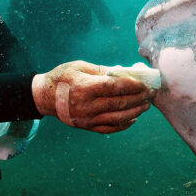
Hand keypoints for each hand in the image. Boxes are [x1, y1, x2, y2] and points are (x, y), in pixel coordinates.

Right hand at [31, 61, 153, 133]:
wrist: (45, 97)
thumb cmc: (63, 77)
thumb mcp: (79, 67)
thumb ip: (102, 70)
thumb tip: (125, 72)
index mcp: (84, 88)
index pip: (113, 87)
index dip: (132, 85)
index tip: (144, 83)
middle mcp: (86, 106)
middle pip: (118, 103)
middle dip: (138, 98)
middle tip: (151, 93)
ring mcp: (87, 119)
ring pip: (117, 117)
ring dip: (135, 112)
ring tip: (145, 105)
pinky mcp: (87, 127)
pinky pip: (109, 128)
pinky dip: (123, 125)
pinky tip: (133, 118)